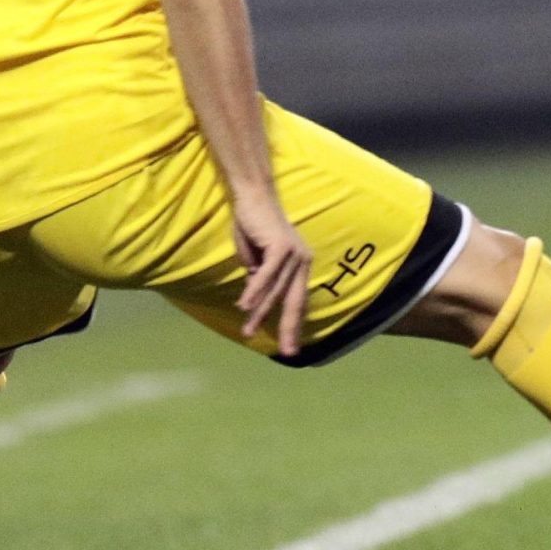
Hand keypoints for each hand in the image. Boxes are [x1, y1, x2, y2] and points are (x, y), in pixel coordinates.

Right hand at [230, 189, 313, 356]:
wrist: (253, 198)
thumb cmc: (254, 229)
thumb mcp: (256, 261)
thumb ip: (261, 280)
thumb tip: (257, 302)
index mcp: (301, 266)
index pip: (298, 300)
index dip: (293, 324)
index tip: (290, 347)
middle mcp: (303, 261)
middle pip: (295, 301)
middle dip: (290, 328)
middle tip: (287, 351)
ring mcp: (295, 254)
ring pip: (275, 290)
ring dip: (260, 312)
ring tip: (248, 331)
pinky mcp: (282, 246)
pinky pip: (268, 274)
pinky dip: (256, 290)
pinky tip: (246, 306)